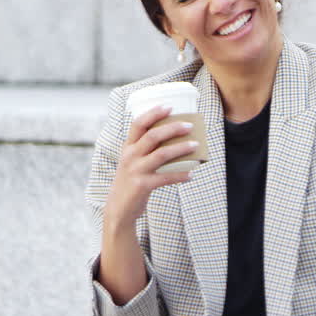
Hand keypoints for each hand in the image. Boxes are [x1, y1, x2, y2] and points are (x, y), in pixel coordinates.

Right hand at [104, 105, 197, 229]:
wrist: (119, 208)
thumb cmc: (131, 181)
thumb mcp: (133, 162)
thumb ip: (147, 150)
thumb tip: (176, 140)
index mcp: (128, 147)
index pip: (138, 124)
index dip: (153, 113)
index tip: (169, 106)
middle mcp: (130, 156)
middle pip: (152, 136)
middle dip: (172, 128)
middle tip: (189, 125)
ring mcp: (135, 170)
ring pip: (161, 154)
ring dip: (181, 148)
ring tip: (195, 145)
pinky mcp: (142, 185)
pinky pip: (166, 178)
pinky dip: (180, 175)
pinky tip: (191, 175)